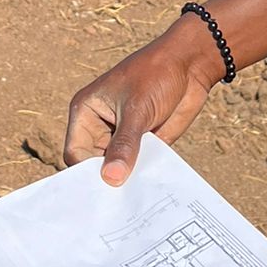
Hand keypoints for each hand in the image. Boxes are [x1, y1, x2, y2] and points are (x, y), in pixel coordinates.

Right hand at [65, 20, 220, 184]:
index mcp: (87, 112)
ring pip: (117, 169)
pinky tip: (150, 190)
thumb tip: (110, 179)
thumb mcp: (137, 110)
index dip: (86, 173)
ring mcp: (123, 136)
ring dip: (126, 181)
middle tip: (117, 203)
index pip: (76, 153)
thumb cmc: (155, 74)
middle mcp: (100, 126)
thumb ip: (124, 145)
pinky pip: (139, 166)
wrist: (190, 63)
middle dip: (105, 181)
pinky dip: (143, 177)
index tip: (102, 191)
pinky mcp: (144, 142)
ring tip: (134, 200)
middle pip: (94, 165)